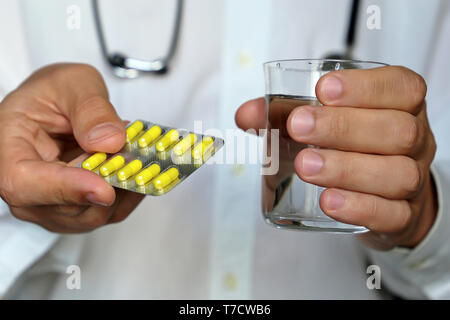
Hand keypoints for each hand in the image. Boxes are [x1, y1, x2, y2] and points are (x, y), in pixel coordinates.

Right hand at [0, 63, 143, 232]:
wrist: (59, 105)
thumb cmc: (55, 93)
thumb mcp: (73, 83)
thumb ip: (91, 109)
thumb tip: (109, 141)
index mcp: (8, 148)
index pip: (24, 183)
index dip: (66, 189)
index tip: (104, 188)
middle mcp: (24, 186)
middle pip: (65, 206)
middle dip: (108, 183)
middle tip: (136, 153)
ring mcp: (51, 203)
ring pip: (92, 214)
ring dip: (123, 187)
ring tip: (132, 152)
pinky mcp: (78, 209)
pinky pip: (110, 213)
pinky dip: (130, 193)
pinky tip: (136, 169)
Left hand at [236, 66, 436, 249]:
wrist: (385, 195)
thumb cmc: (354, 147)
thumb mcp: (326, 122)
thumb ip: (285, 114)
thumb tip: (246, 115)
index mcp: (400, 106)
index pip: (400, 87)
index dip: (366, 87)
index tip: (324, 89)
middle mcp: (413, 140)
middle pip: (397, 131)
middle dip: (344, 127)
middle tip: (299, 128)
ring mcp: (411, 180)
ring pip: (397, 174)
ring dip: (347, 169)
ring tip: (306, 166)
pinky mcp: (401, 216)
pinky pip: (391, 214)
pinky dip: (358, 207)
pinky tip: (328, 201)